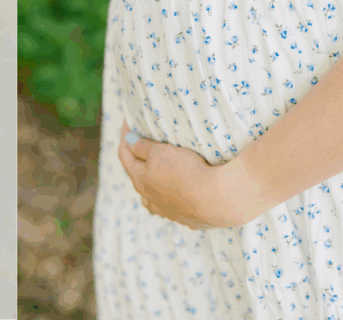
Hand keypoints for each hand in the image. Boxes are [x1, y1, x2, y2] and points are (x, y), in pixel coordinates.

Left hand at [118, 122, 259, 229]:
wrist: (217, 199)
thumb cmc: (185, 172)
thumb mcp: (160, 153)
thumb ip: (142, 147)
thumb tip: (128, 142)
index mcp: (140, 180)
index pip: (125, 156)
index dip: (125, 137)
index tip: (128, 122)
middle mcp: (151, 199)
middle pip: (138, 177)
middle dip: (137, 159)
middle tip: (140, 144)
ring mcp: (169, 211)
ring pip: (154, 197)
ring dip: (152, 183)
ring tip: (156, 173)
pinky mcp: (189, 219)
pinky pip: (175, 206)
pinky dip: (173, 196)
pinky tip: (180, 193)